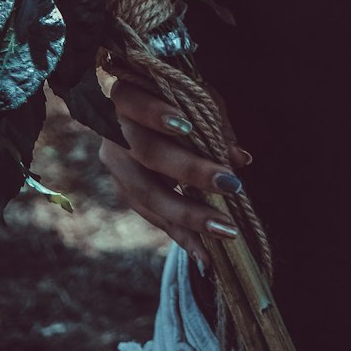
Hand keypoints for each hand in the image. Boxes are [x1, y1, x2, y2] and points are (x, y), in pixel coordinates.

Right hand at [99, 78, 250, 263]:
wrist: (137, 111)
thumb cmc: (173, 96)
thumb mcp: (194, 97)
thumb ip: (213, 124)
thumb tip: (239, 159)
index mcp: (124, 97)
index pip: (135, 103)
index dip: (155, 114)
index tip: (186, 126)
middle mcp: (112, 132)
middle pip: (148, 154)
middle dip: (191, 172)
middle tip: (231, 186)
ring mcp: (114, 165)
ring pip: (147, 194)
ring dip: (189, 215)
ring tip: (224, 231)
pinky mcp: (122, 191)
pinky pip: (151, 216)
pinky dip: (180, 234)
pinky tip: (204, 253)